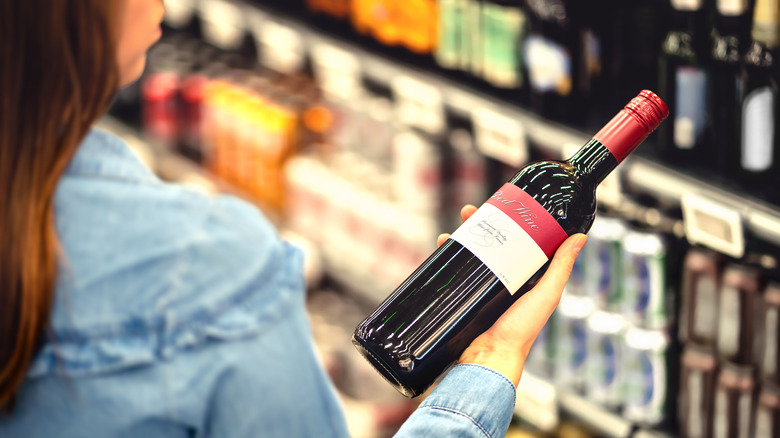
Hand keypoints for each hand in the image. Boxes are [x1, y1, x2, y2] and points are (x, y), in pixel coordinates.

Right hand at [439, 205, 586, 386]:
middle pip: (489, 243)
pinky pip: (454, 273)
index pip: (516, 241)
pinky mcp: (463, 298)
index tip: (500, 205)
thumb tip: (579, 236)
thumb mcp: (546, 294)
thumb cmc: (521, 332)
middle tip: (468, 211)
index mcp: (525, 278)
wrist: (488, 358)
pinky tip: (440, 249)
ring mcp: (481, 289)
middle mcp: (503, 280)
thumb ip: (561, 267)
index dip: (508, 221)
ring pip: (469, 255)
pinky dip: (446, 259)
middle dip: (477, 224)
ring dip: (458, 239)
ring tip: (451, 230)